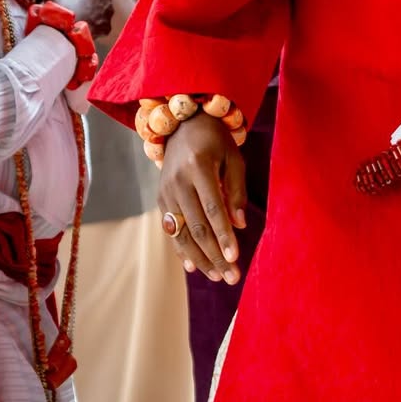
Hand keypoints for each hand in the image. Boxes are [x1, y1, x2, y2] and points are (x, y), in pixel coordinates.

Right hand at [158, 113, 246, 283]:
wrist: (183, 125)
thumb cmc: (216, 141)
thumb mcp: (233, 157)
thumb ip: (237, 189)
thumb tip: (240, 225)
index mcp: (199, 166)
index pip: (213, 208)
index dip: (223, 235)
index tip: (234, 258)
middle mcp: (178, 181)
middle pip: (197, 226)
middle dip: (214, 255)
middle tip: (231, 277)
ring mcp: (166, 191)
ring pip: (182, 233)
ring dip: (200, 258)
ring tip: (217, 277)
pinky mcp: (160, 199)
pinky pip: (172, 230)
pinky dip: (182, 250)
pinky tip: (194, 267)